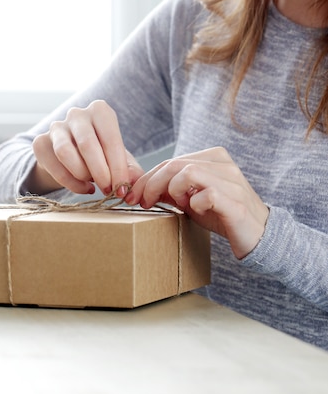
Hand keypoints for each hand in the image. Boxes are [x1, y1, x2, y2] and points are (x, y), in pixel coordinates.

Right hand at [28, 100, 143, 196]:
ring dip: (82, 175)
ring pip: (65, 152)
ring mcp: (56, 127)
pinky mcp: (40, 142)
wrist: (75, 154)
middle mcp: (77, 114)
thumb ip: (130, 170)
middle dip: (100, 172)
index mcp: (100, 111)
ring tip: (93, 185)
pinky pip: (53, 165)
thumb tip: (132, 181)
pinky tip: (82, 187)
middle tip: (108, 191)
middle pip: (87, 144)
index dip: (117, 167)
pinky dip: (69, 182)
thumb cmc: (103, 153)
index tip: (122, 188)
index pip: (110, 139)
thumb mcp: (120, 159)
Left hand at [126, 147, 268, 258]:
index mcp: (213, 157)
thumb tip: (143, 189)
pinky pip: (206, 194)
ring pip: (188, 173)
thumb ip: (172, 191)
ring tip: (179, 206)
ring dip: (174, 191)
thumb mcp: (192, 200)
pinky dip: (195, 204)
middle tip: (142, 202)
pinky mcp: (236, 202)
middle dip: (152, 183)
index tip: (134, 195)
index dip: (148, 177)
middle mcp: (224, 164)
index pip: (172, 160)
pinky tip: (197, 212)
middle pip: (176, 164)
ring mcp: (232, 181)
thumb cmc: (222, 215)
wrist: (258, 236)